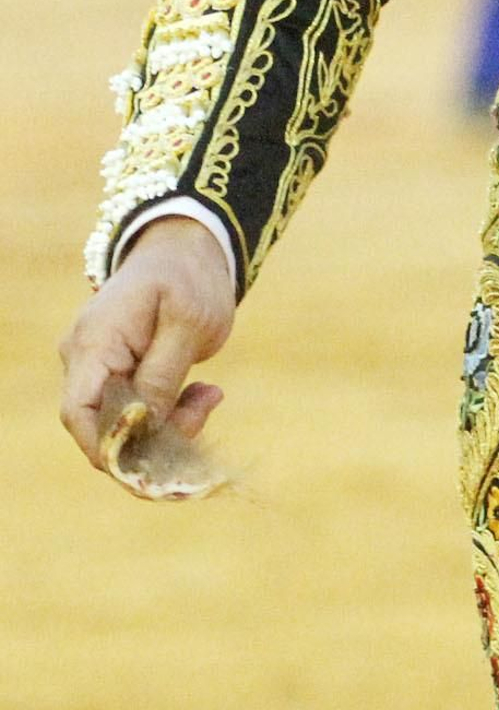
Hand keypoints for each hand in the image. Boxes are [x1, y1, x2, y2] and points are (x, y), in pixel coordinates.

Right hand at [59, 217, 235, 474]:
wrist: (188, 249)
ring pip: (121, 423)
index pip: (78, 412)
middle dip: (152, 435)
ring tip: (209, 394)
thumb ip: (163, 375)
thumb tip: (141, 427)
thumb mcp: (189, 323)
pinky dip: (168, 412)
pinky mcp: (116, 374)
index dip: (107, 447)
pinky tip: (202, 392)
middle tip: (204, 408)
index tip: (154, 460)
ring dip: (167, 423)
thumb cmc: (189, 278)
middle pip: (101, 424)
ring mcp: (96, 367)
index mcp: (94, 341)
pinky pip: (134, 411)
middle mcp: (83, 358)